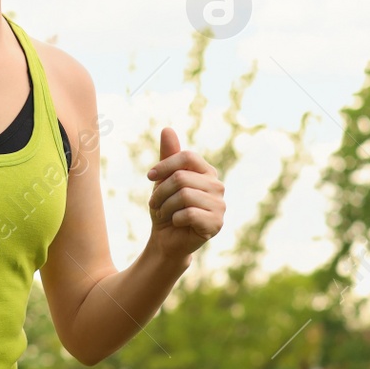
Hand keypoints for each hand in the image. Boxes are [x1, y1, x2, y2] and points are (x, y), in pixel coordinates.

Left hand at [145, 127, 224, 259]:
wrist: (167, 239)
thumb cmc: (166, 208)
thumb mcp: (163, 180)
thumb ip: (168, 156)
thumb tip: (167, 129)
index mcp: (207, 172)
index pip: (188, 156)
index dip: (165, 165)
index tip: (149, 176)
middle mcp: (217, 186)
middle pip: (181, 177)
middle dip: (161, 192)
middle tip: (155, 204)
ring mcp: (220, 205)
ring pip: (184, 195)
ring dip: (166, 207)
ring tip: (165, 214)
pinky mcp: (216, 223)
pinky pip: (189, 214)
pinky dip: (175, 219)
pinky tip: (177, 224)